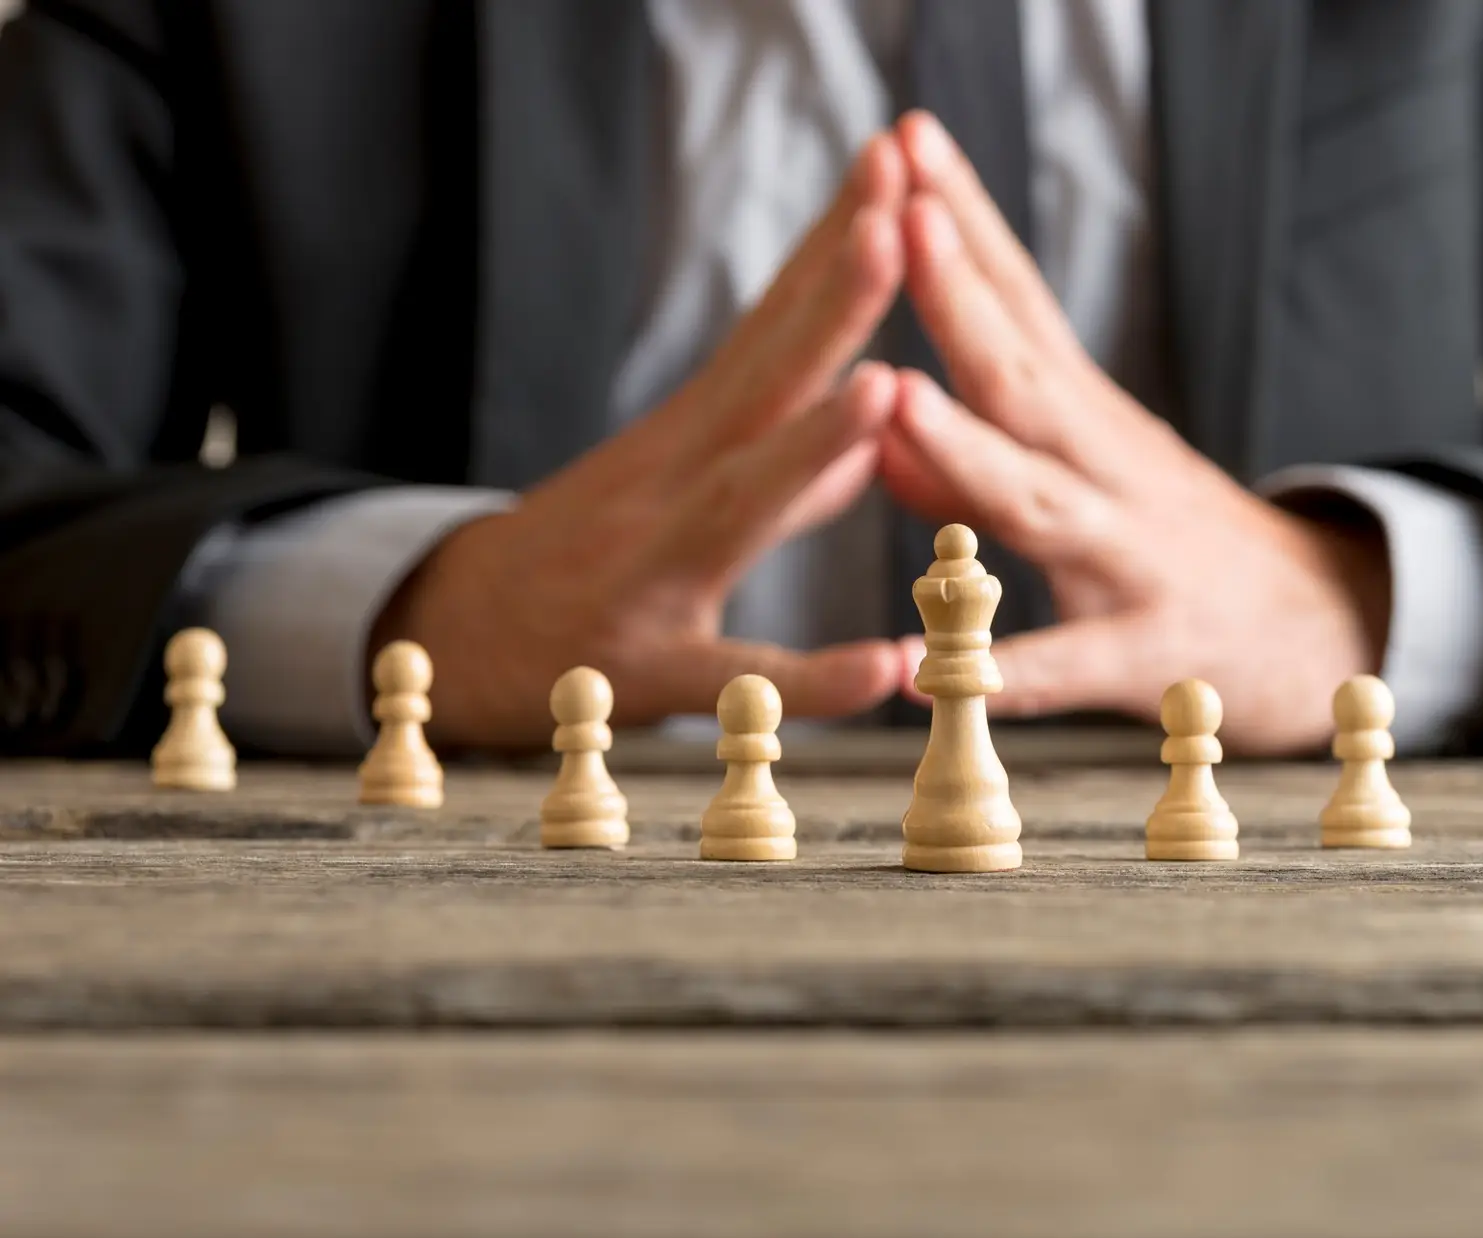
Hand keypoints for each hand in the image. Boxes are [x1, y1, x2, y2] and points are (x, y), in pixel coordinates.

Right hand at [375, 136, 911, 748]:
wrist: (435, 640)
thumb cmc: (578, 559)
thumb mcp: (675, 495)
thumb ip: (790, 474)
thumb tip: (879, 439)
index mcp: (688, 439)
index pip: (768, 327)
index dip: (830, 249)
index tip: (894, 166)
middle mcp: (668, 487)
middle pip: (757, 381)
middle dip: (831, 297)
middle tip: (899, 213)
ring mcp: (651, 572)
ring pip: (736, 505)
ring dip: (810, 445)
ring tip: (887, 387)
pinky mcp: (645, 670)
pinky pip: (732, 676)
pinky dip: (810, 678)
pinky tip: (888, 664)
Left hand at [880, 113, 1388, 753]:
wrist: (1327, 632)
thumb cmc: (1176, 549)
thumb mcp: (1086, 484)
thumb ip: (975, 463)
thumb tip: (880, 429)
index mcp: (1087, 421)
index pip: (1020, 303)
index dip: (965, 223)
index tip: (905, 139)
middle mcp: (1111, 470)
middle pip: (1028, 372)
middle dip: (962, 292)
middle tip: (901, 211)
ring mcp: (1132, 556)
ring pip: (1043, 499)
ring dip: (969, 448)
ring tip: (898, 397)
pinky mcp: (1145, 655)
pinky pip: (1064, 666)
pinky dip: (998, 668)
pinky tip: (925, 670)